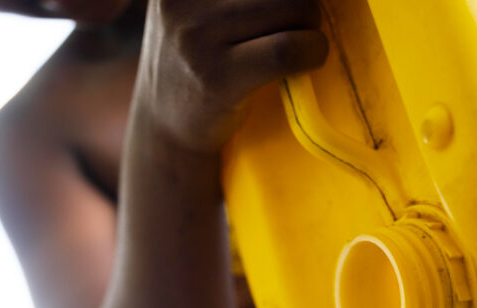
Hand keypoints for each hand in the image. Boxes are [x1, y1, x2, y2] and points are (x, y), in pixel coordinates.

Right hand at [135, 0, 327, 152]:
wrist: (164, 125)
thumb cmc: (198, 52)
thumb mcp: (197, 4)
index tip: (282, 9)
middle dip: (302, 0)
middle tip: (295, 21)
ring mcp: (195, 36)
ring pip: (293, 5)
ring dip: (310, 25)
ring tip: (296, 41)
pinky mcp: (217, 79)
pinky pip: (288, 50)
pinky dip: (312, 51)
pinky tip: (306, 59)